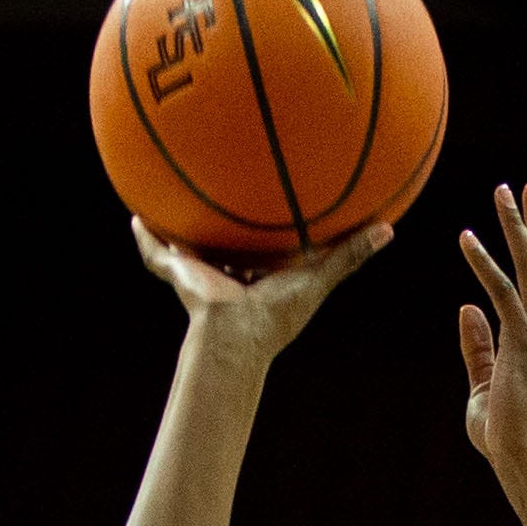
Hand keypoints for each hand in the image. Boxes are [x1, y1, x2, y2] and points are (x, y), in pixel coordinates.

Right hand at [132, 215, 389, 364]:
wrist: (236, 333)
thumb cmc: (278, 314)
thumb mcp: (319, 276)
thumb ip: (350, 254)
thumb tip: (390, 230)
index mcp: (262, 274)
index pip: (267, 248)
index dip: (273, 229)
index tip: (279, 206)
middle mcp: (231, 273)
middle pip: (226, 243)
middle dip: (225, 225)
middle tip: (226, 192)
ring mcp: (202, 275)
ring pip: (189, 248)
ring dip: (181, 227)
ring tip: (171, 195)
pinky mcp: (179, 273)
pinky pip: (156, 253)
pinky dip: (146, 238)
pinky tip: (135, 217)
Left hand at [458, 181, 526, 479]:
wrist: (523, 458)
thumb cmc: (505, 433)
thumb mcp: (485, 381)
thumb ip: (478, 345)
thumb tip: (465, 307)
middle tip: (526, 186)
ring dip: (518, 226)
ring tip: (502, 191)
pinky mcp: (522, 342)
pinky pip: (502, 291)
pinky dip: (484, 261)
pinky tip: (466, 237)